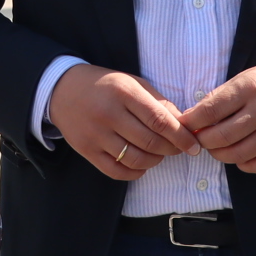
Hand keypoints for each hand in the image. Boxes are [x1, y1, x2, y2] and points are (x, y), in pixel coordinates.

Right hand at [47, 64, 196, 181]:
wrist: (61, 89)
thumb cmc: (104, 85)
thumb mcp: (132, 83)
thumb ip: (158, 102)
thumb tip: (183, 124)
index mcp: (123, 92)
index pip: (159, 120)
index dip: (181, 136)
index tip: (194, 145)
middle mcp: (108, 114)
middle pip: (150, 142)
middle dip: (172, 150)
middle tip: (178, 148)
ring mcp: (95, 134)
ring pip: (136, 159)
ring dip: (155, 161)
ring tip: (159, 154)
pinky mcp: (86, 150)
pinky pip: (117, 171)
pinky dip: (136, 172)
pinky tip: (142, 164)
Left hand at [178, 57, 255, 174]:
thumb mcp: (249, 76)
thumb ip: (223, 95)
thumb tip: (196, 114)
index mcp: (250, 87)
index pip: (210, 110)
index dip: (191, 121)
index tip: (183, 125)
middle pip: (220, 137)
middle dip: (202, 141)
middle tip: (199, 139)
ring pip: (237, 154)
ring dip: (220, 155)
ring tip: (216, 148)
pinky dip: (243, 165)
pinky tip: (239, 157)